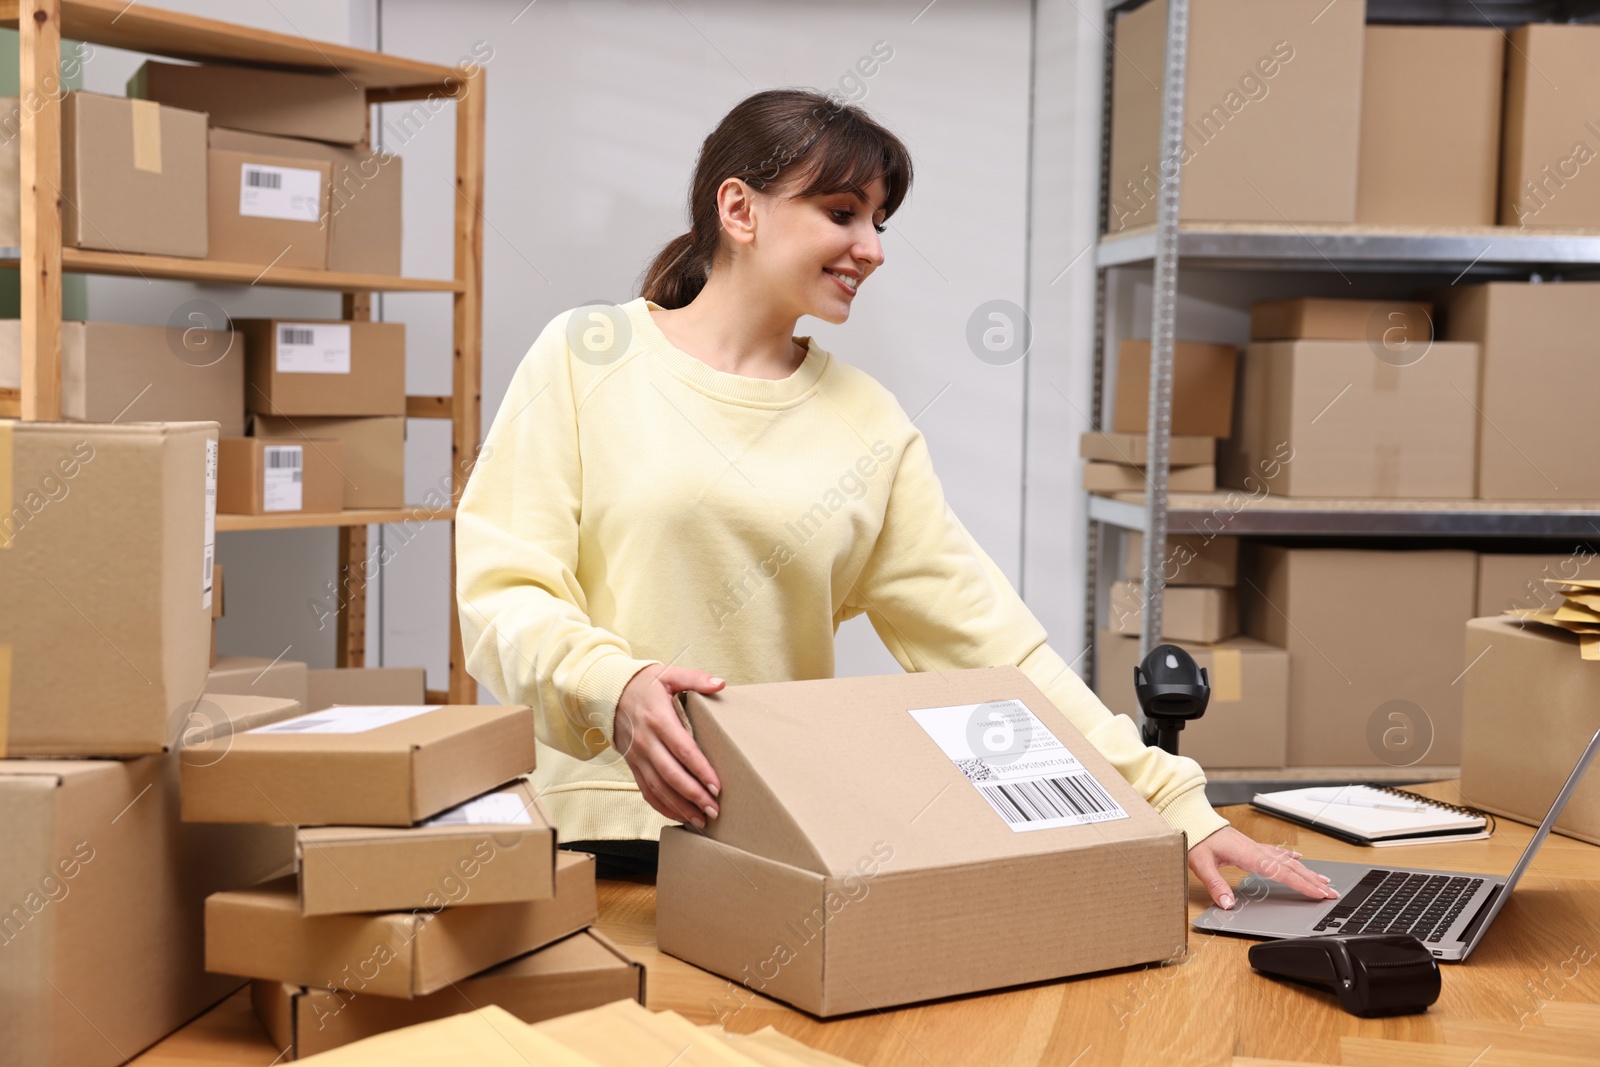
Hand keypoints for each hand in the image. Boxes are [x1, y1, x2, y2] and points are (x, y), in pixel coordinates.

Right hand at [613, 665, 724, 828]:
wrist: (608, 693)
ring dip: (680, 807)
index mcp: (658, 720)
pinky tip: (679, 816)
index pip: (682, 750)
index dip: (700, 770)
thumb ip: (695, 679)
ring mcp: (638, 757)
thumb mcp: (668, 675)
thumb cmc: (644, 685)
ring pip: (659, 788)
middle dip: (693, 795)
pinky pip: (646, 791)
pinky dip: (662, 807)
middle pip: (671, 775)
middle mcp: (647, 742)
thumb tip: (721, 684)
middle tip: (714, 810)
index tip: (717, 786)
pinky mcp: (633, 765)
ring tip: (701, 820)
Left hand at [1187, 826, 1338, 909]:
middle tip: (1331, 892)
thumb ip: (1214, 885)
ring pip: (1287, 861)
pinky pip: (1277, 853)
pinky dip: (1290, 858)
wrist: (1193, 820)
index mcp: (1248, 855)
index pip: (1280, 872)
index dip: (1301, 884)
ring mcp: (1256, 847)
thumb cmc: (1197, 839)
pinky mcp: (1251, 846)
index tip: (1318, 893)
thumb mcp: (1200, 864)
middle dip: (1312, 881)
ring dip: (1307, 871)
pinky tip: (1298, 860)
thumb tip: (1228, 904)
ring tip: (1324, 880)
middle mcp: (1256, 850)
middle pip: (1291, 868)